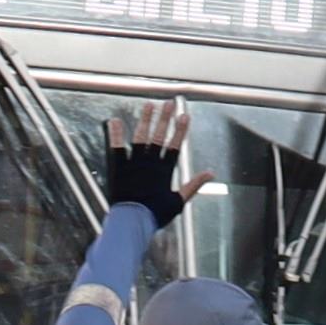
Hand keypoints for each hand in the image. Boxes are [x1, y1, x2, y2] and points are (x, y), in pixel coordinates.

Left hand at [100, 100, 190, 224]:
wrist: (133, 221)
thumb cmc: (155, 214)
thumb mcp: (179, 201)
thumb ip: (194, 185)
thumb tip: (211, 174)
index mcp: (165, 170)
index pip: (175, 146)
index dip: (180, 130)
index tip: (185, 116)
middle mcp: (150, 163)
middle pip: (159, 137)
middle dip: (165, 119)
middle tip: (168, 103)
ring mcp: (134, 163)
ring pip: (141, 137)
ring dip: (145, 120)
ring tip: (148, 105)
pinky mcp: (119, 167)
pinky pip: (117, 147)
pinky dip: (116, 134)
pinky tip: (115, 120)